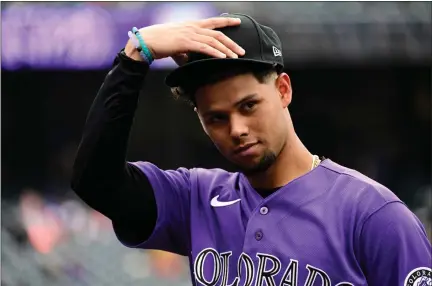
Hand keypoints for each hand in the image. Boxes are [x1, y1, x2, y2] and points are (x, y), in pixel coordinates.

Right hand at [125, 17, 244, 62]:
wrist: (147, 40)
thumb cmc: (160, 43)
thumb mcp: (177, 45)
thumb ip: (186, 50)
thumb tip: (190, 59)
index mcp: (191, 25)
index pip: (213, 22)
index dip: (226, 22)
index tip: (238, 22)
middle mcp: (193, 27)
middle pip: (217, 33)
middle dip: (231, 42)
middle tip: (242, 51)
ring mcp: (190, 34)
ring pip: (213, 41)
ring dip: (226, 49)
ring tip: (236, 57)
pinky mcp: (186, 42)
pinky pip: (204, 47)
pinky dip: (215, 53)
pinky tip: (223, 57)